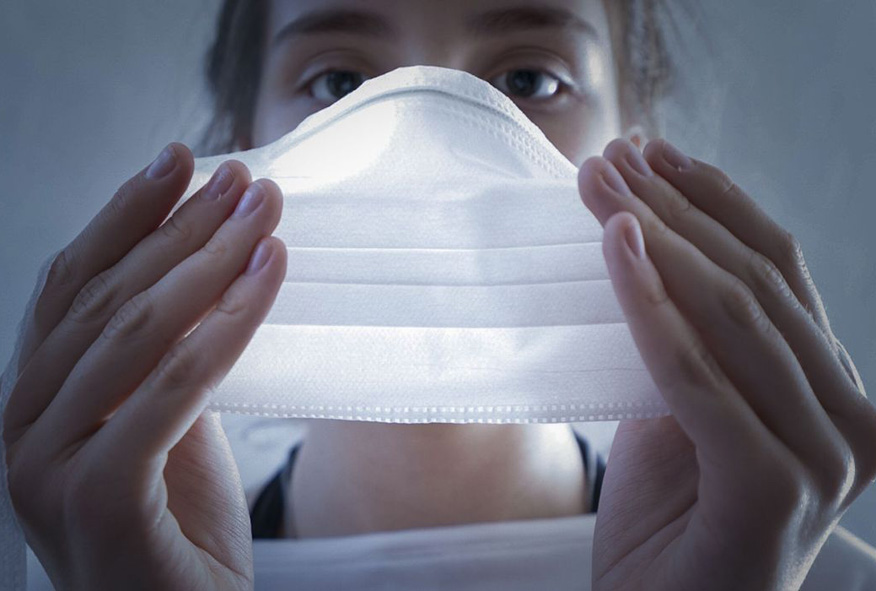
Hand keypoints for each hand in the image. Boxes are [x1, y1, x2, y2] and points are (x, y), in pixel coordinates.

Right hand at [2, 144, 286, 589]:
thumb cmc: (175, 535)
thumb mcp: (163, 432)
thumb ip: (159, 364)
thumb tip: (201, 276)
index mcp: (32, 403)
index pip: (73, 287)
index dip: (126, 217)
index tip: (179, 161)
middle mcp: (21, 426)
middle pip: (106, 299)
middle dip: (180, 228)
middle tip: (242, 179)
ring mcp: (44, 466)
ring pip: (134, 332)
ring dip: (209, 259)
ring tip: (265, 211)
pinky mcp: (94, 499)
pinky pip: (172, 388)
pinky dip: (226, 323)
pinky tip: (270, 273)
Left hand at [578, 138, 875, 590]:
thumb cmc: (667, 526)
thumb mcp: (681, 413)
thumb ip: (690, 341)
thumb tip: (644, 245)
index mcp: (833, 392)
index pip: (778, 269)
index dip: (712, 200)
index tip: (648, 150)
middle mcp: (850, 420)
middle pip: (755, 280)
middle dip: (674, 207)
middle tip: (607, 156)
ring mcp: (823, 458)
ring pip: (731, 316)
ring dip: (656, 237)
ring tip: (597, 185)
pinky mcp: (772, 491)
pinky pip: (695, 375)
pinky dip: (650, 307)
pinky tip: (613, 247)